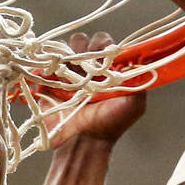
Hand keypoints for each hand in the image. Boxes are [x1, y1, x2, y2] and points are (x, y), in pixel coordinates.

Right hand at [47, 32, 146, 147]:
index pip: (105, 45)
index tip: (104, 56)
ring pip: (65, 49)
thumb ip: (138, 82)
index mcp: (107, 70)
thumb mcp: (133, 105)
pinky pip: (46, 63)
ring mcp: (68, 74)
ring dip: (69, 54)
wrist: (83, 142)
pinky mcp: (49, 81)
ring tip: (73, 70)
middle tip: (86, 63)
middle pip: (84, 42)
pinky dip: (50, 62)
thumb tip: (135, 60)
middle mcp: (88, 69)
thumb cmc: (109, 125)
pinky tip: (57, 72)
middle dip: (85, 47)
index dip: (105, 46)